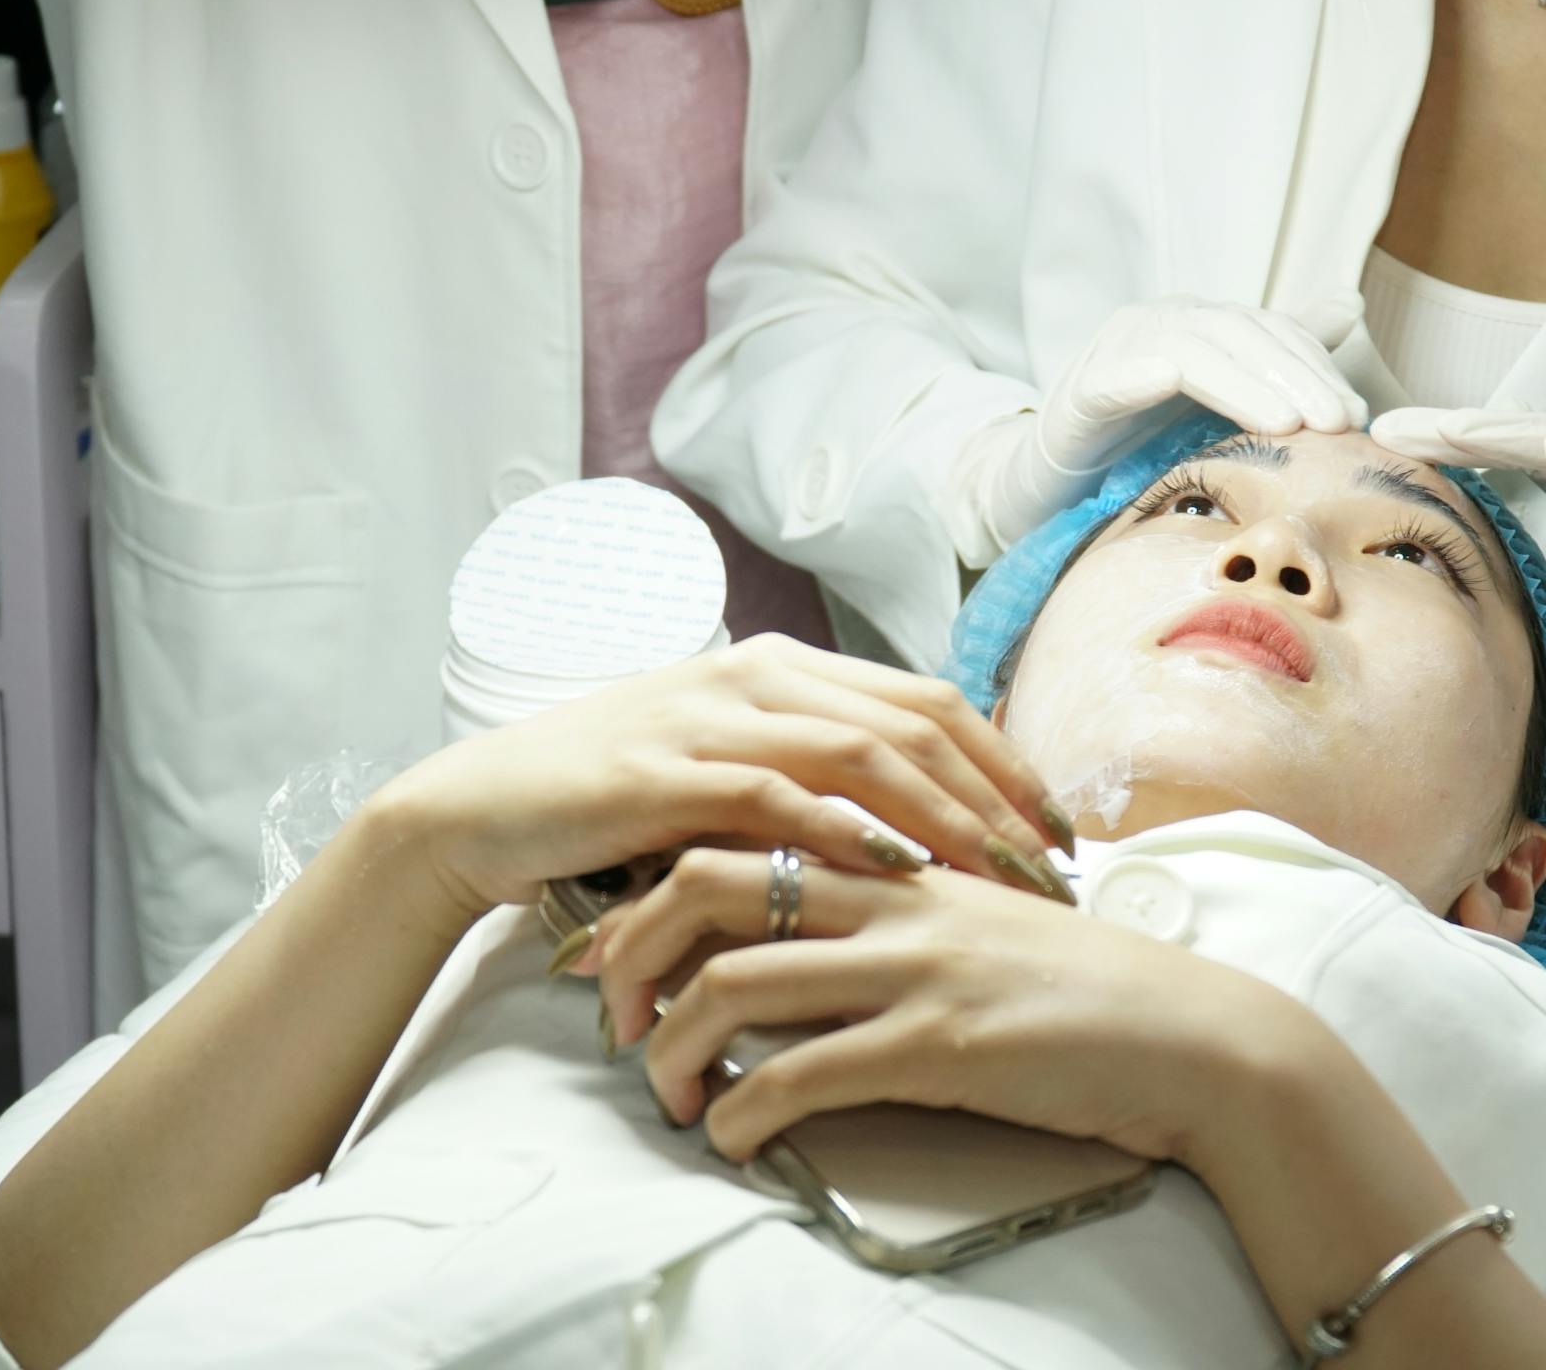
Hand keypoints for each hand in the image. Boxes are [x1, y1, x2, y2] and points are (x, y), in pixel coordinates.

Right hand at [366, 635, 1072, 917]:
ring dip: (948, 820)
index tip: (1062, 830)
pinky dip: (847, 831)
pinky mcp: (664, 769)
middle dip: (1000, 798)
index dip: (1006, 763)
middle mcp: (757, 676)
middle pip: (915, 724)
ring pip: (863, 752)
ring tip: (1006, 877)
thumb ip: (809, 781)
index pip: (927, 702)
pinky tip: (903, 872)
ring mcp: (710, 716)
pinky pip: (778, 794)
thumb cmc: (611, 805)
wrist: (483, 809)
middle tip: (1058, 871)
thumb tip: (919, 831)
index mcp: (782, 668)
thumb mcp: (724, 775)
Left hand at [576, 854, 1286, 1164]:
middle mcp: (894, 894)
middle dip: (634, 946)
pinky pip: (799, 1074)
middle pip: (710, 881)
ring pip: (738, 979)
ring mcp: (913, 966)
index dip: (657, 880)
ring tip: (664, 1091)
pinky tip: (730, 1137)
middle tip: (610, 1007)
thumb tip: (817, 927)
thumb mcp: (981, 919)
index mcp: (900, 857)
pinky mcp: (935, 1043)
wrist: (1190, 1036)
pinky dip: (740, 1111)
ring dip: (672, 1045)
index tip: (617, 937)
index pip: (745, 830)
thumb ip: (900, 905)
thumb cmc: (1086, 987)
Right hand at [949, 295, 1370, 554]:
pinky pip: (1116, 378)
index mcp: (1199, 326)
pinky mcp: (1079, 391)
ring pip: (1191, 351)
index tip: (1356, 415)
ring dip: (1242, 384)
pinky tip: (1176, 386)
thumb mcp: (1218, 407)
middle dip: (1294, 376)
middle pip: (1239, 335)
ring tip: (1287, 423)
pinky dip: (1145, 377)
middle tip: (1338, 421)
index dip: (1315, 368)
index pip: (1269, 334)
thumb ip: (1280, 358)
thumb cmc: (1139, 447)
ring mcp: (1117, 352)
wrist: (1053, 488)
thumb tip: (1352, 302)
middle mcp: (1160, 324)